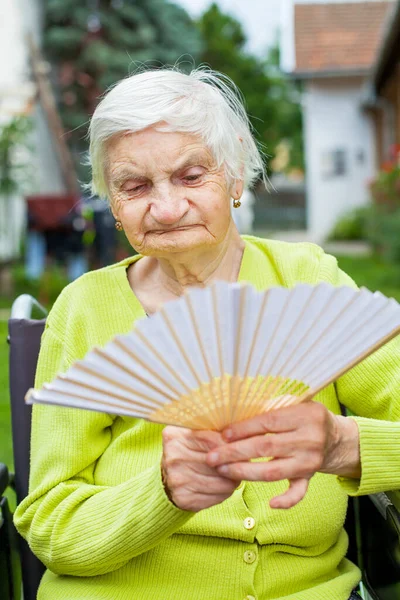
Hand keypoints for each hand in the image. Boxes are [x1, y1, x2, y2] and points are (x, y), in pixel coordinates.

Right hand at [161, 426, 237, 511]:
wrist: (166, 480)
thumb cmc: (187, 453)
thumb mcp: (192, 435)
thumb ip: (211, 431)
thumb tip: (241, 434)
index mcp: (174, 437)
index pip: (212, 439)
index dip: (230, 443)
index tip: (240, 446)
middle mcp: (173, 458)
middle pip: (217, 462)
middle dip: (234, 462)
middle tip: (243, 462)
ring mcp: (177, 479)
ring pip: (220, 481)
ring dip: (233, 479)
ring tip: (235, 475)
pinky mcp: (183, 498)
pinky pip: (216, 496)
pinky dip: (225, 492)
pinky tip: (225, 487)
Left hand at [206, 401, 360, 509]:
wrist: (334, 436)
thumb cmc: (304, 416)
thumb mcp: (293, 404)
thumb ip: (270, 408)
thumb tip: (233, 415)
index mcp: (305, 415)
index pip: (268, 422)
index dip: (243, 429)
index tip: (223, 435)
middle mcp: (310, 439)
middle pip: (266, 447)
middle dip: (235, 453)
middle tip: (212, 457)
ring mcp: (311, 461)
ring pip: (274, 471)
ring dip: (245, 472)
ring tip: (222, 470)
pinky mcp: (311, 477)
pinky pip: (299, 492)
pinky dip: (286, 500)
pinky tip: (270, 504)